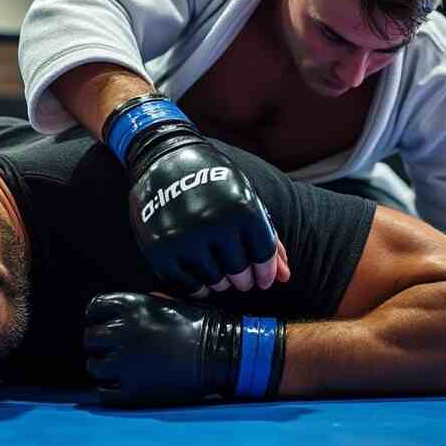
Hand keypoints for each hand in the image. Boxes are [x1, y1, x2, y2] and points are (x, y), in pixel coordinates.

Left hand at [84, 292, 283, 406]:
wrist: (221, 354)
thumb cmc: (202, 325)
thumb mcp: (173, 302)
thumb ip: (149, 302)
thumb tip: (139, 302)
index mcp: (131, 306)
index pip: (94, 308)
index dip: (97, 317)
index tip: (103, 323)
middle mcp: (122, 332)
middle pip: (90, 338)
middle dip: (98, 343)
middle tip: (110, 349)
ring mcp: (125, 362)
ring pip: (94, 365)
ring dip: (103, 367)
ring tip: (116, 370)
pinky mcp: (132, 390)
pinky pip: (105, 392)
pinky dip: (109, 390)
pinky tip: (121, 387)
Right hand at [106, 95, 287, 296]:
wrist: (166, 159)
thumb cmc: (215, 181)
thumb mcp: (247, 199)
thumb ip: (268, 238)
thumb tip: (284, 277)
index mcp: (242, 207)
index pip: (263, 254)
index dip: (266, 272)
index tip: (263, 280)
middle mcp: (214, 222)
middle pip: (240, 273)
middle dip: (244, 280)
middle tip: (241, 279)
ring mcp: (184, 238)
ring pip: (215, 281)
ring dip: (222, 283)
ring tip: (221, 273)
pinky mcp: (161, 250)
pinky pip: (188, 284)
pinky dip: (199, 286)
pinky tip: (202, 277)